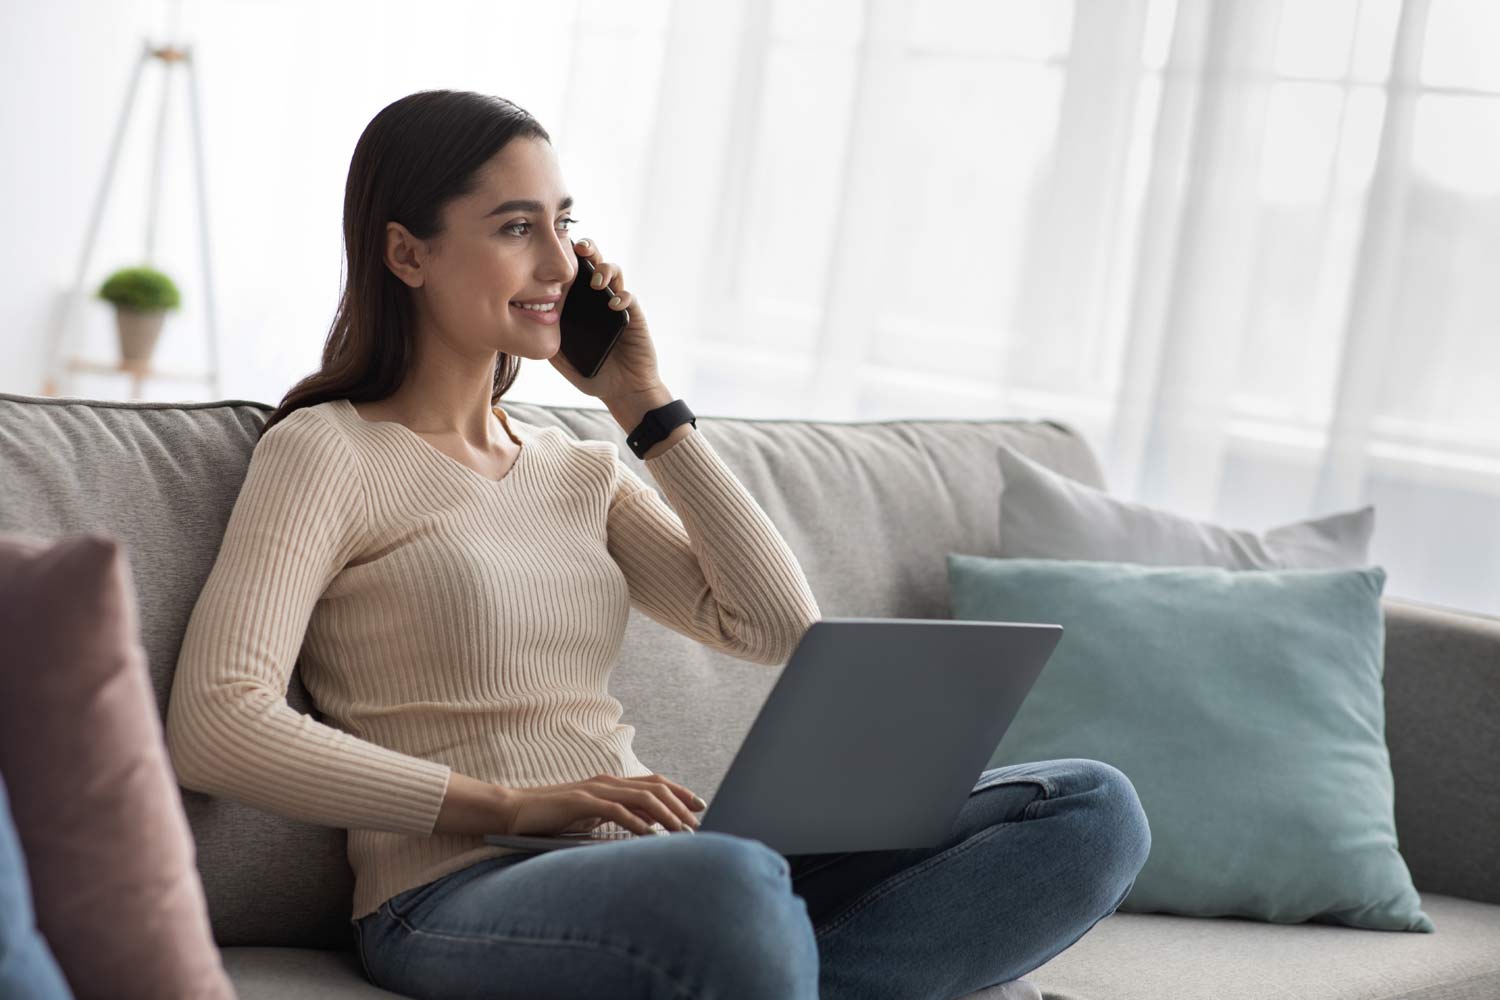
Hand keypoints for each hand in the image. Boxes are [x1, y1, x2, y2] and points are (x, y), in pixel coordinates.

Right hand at [499, 773, 706, 835]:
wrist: (515, 811)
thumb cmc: (553, 817)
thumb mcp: (591, 816)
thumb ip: (618, 816)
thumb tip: (650, 826)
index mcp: (610, 783)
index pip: (654, 782)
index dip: (679, 792)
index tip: (699, 806)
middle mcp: (607, 782)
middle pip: (655, 787)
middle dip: (680, 804)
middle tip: (698, 822)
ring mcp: (595, 790)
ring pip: (642, 797)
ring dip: (666, 815)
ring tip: (682, 832)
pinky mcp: (582, 803)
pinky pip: (617, 811)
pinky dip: (638, 824)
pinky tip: (652, 837)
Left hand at [548, 237, 663, 402]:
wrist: (623, 390)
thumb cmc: (593, 373)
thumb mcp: (562, 359)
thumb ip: (547, 339)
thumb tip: (523, 324)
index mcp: (579, 304)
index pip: (572, 272)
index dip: (566, 258)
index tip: (555, 250)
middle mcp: (598, 298)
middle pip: (594, 263)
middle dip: (588, 250)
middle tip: (580, 248)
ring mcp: (616, 304)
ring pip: (614, 273)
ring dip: (606, 269)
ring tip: (596, 281)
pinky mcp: (633, 315)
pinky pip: (629, 297)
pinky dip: (621, 296)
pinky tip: (613, 304)